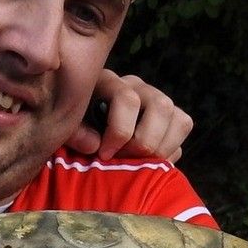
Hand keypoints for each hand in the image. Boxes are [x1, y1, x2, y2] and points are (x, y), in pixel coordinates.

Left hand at [68, 70, 193, 162]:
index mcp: (108, 83)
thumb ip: (75, 134)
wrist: (82, 137)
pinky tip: (149, 162)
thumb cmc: (72, 133)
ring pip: (178, 118)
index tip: (105, 155)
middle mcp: (136, 87)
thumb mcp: (65, 130)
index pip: (127, 99)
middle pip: (161, 106)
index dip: (119, 131)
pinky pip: (183, 127)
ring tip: (139, 164)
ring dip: (162, 147)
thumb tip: (95, 144)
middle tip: (126, 161)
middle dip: (145, 141)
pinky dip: (171, 149)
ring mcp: (156, 100)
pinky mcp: (169, 117)